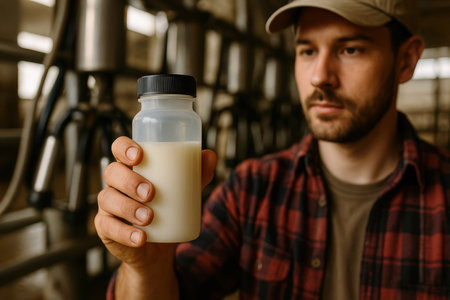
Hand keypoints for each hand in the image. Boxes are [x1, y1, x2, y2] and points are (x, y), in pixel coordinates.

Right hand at [94, 136, 216, 270]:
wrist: (159, 248)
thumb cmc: (168, 209)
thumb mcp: (185, 190)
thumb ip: (197, 173)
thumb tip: (210, 155)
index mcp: (132, 166)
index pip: (119, 148)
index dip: (124, 147)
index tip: (139, 155)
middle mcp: (116, 183)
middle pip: (112, 172)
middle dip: (130, 181)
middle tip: (151, 192)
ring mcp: (108, 206)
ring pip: (107, 199)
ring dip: (128, 207)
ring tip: (149, 217)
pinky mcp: (106, 228)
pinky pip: (108, 228)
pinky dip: (125, 233)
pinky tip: (140, 238)